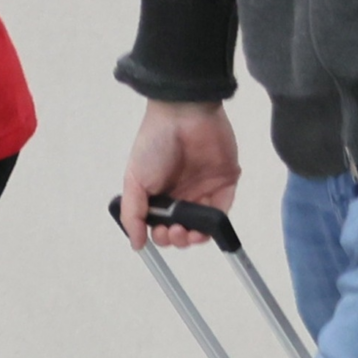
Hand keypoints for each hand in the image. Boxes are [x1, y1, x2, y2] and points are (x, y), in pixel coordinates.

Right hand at [121, 101, 239, 249]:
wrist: (183, 114)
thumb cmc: (155, 142)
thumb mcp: (134, 180)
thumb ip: (133, 214)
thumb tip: (135, 244)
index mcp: (159, 193)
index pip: (161, 226)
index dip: (160, 236)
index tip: (158, 232)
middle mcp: (181, 194)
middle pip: (183, 229)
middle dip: (177, 239)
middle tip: (174, 231)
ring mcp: (204, 189)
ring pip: (203, 226)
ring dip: (195, 237)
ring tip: (188, 233)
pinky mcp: (224, 183)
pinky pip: (222, 211)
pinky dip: (213, 225)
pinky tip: (203, 227)